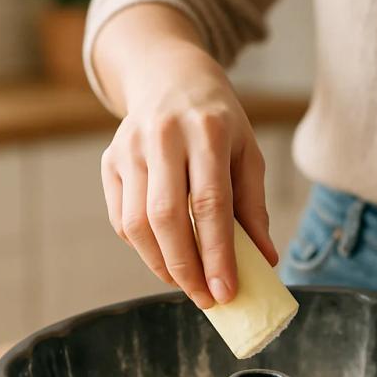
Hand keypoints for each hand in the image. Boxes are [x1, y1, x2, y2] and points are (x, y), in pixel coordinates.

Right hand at [100, 41, 276, 308]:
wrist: (169, 77)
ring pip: (137, 223)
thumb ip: (253, 207)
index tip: (226, 292)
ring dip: (162, 264)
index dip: (218, 254)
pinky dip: (143, 248)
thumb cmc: (218, 122)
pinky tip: (165, 257)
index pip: (211, 204)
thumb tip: (265, 260)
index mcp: (208, 131)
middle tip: (206, 299)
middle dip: (186, 268)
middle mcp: (163, 137)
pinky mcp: (110, 161)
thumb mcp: (247, 153)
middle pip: (167, 217)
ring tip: (188, 283)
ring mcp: (130, 148)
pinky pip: (122, 219)